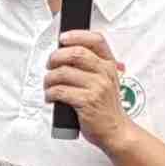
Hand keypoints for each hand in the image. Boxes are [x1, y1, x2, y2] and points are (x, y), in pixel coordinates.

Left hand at [44, 28, 136, 148]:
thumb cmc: (106, 106)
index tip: (63, 38)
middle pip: (76, 54)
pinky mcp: (87, 102)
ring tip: (48, 85)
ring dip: (49, 78)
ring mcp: (97, 87)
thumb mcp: (106, 81)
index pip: (96, 40)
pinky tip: (51, 96)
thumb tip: (64, 53)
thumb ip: (91, 67)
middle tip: (50, 65)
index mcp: (109, 65)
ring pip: (63, 73)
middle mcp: (105, 73)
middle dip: (56, 57)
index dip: (77, 35)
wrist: (116, 130)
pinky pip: (60, 91)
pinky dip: (50, 93)